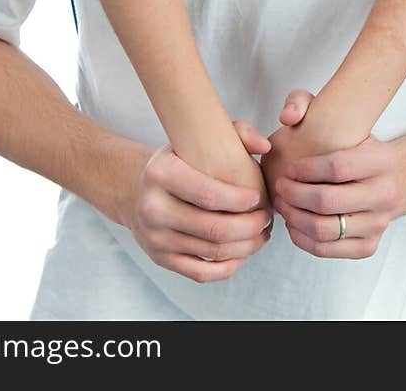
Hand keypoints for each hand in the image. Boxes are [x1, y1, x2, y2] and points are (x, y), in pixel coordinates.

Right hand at [127, 120, 273, 281]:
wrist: (139, 190)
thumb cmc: (179, 162)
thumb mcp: (197, 140)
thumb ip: (238, 133)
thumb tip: (264, 145)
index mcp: (161, 174)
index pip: (207, 194)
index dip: (239, 201)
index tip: (259, 198)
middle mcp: (153, 208)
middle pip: (213, 229)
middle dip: (250, 227)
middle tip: (266, 219)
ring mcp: (156, 238)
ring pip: (212, 252)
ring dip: (246, 247)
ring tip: (261, 234)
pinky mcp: (161, 259)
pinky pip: (200, 273)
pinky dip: (228, 267)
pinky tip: (243, 253)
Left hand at [269, 90, 402, 259]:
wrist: (394, 179)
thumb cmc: (357, 147)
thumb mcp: (341, 118)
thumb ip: (304, 102)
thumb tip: (286, 117)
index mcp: (381, 160)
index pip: (337, 167)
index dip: (305, 170)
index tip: (288, 168)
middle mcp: (385, 194)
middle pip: (328, 202)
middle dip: (294, 195)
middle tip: (280, 187)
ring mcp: (379, 224)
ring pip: (326, 230)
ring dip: (295, 218)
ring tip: (283, 204)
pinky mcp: (368, 246)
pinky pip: (328, 250)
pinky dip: (303, 238)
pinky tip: (293, 223)